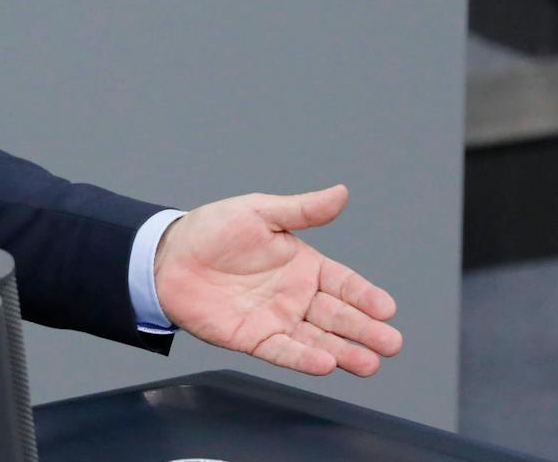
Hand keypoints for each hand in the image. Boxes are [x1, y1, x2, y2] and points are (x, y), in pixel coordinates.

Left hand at [153, 184, 402, 375]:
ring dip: (344, 351)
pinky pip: (283, 351)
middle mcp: (295, 295)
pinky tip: (326, 364)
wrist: (166, 257)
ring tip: (369, 363)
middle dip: (366, 330)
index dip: (366, 296)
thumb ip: (302, 210)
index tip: (388, 308)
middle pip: (339, 316)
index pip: (344, 283)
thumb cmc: (211, 230)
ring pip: (318, 339)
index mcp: (303, 264)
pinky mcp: (253, 338)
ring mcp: (276, 319)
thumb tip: (341, 193)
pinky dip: (304, 358)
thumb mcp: (259, 211)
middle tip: (391, 343)